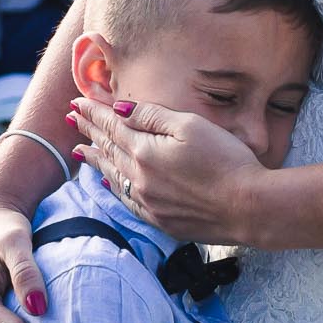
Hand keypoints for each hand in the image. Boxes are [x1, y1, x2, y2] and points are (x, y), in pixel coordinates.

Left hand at [69, 96, 263, 244]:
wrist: (250, 207)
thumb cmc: (226, 161)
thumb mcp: (190, 126)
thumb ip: (152, 116)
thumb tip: (119, 110)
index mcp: (145, 152)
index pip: (112, 126)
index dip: (94, 112)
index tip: (77, 102)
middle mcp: (140, 179)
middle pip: (108, 149)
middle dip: (89, 131)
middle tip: (71, 119)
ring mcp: (149, 203)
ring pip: (112, 176)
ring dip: (95, 160)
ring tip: (79, 150)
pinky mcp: (161, 221)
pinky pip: (126, 201)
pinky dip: (112, 187)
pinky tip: (107, 183)